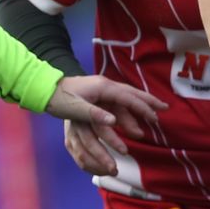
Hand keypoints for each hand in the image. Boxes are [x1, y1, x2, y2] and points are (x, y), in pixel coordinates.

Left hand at [44, 75, 166, 166]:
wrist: (45, 89)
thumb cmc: (58, 99)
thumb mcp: (75, 108)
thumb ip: (94, 115)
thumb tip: (114, 122)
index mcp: (102, 87)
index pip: (128, 97)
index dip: (144, 107)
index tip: (157, 115)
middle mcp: (105, 86)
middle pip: (132, 94)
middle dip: (148, 103)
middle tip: (165, 109)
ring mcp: (102, 90)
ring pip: (126, 99)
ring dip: (139, 109)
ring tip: (153, 116)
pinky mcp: (97, 95)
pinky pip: (118, 103)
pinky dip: (128, 110)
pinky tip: (133, 119)